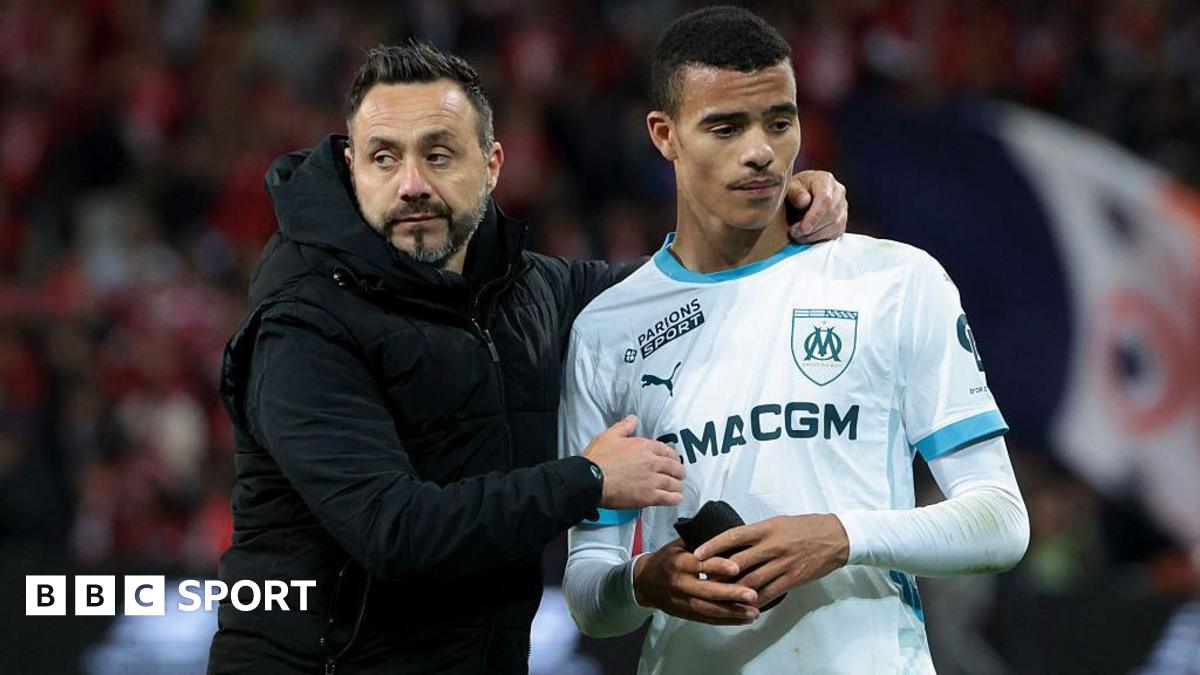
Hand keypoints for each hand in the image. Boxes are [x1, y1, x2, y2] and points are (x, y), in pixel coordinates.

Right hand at [583, 415, 684, 509]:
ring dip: (678, 485)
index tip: (674, 461)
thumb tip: (633, 419)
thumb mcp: (609, 436)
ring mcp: (652, 480)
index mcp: (644, 446)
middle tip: (679, 475)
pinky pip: (669, 498)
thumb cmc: (597, 459)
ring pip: (674, 483)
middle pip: (675, 467)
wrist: (591, 479)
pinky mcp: (649, 496)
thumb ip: (624, 427)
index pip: (667, 451)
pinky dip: (675, 498)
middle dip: (679, 472)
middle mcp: (652, 462)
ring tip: (678, 488)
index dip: (673, 457)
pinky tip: (676, 499)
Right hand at [633, 538, 760, 624]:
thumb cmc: (667, 558)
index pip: (700, 565)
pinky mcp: (685, 614)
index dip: (717, 566)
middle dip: (730, 594)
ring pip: (709, 610)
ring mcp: (682, 602)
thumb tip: (728, 536)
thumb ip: (701, 542)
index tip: (736, 568)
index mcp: (679, 563)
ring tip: (754, 612)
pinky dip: (726, 620)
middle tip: (752, 595)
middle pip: (707, 591)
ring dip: (732, 612)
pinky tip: (743, 619)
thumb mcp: (679, 544)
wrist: (645, 582)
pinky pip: (707, 619)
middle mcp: (680, 584)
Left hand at [693, 514, 849, 609]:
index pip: (733, 536)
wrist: (835, 537)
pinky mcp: (793, 579)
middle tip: (702, 581)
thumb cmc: (804, 527)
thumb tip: (733, 544)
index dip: (713, 546)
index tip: (697, 554)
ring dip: (732, 591)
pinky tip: (744, 606)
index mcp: (766, 529)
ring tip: (717, 597)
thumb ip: (757, 534)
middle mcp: (772, 546)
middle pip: (737, 562)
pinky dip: (755, 600)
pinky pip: (769, 593)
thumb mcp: (777, 523)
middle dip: (717, 573)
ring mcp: (782, 564)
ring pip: (751, 581)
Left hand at [786, 170, 847, 243]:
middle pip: (832, 214)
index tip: (803, 228)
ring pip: (836, 225)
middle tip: (795, 234)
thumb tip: (804, 202)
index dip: (815, 216)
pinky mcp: (842, 219)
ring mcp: (843, 206)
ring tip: (799, 237)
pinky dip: (821, 238)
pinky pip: (836, 232)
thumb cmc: (796, 189)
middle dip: (813, 228)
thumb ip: (795, 192)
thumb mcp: (790, 187)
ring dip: (816, 235)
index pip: (825, 200)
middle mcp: (838, 191)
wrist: (802, 192)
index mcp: (826, 180)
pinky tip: (808, 237)